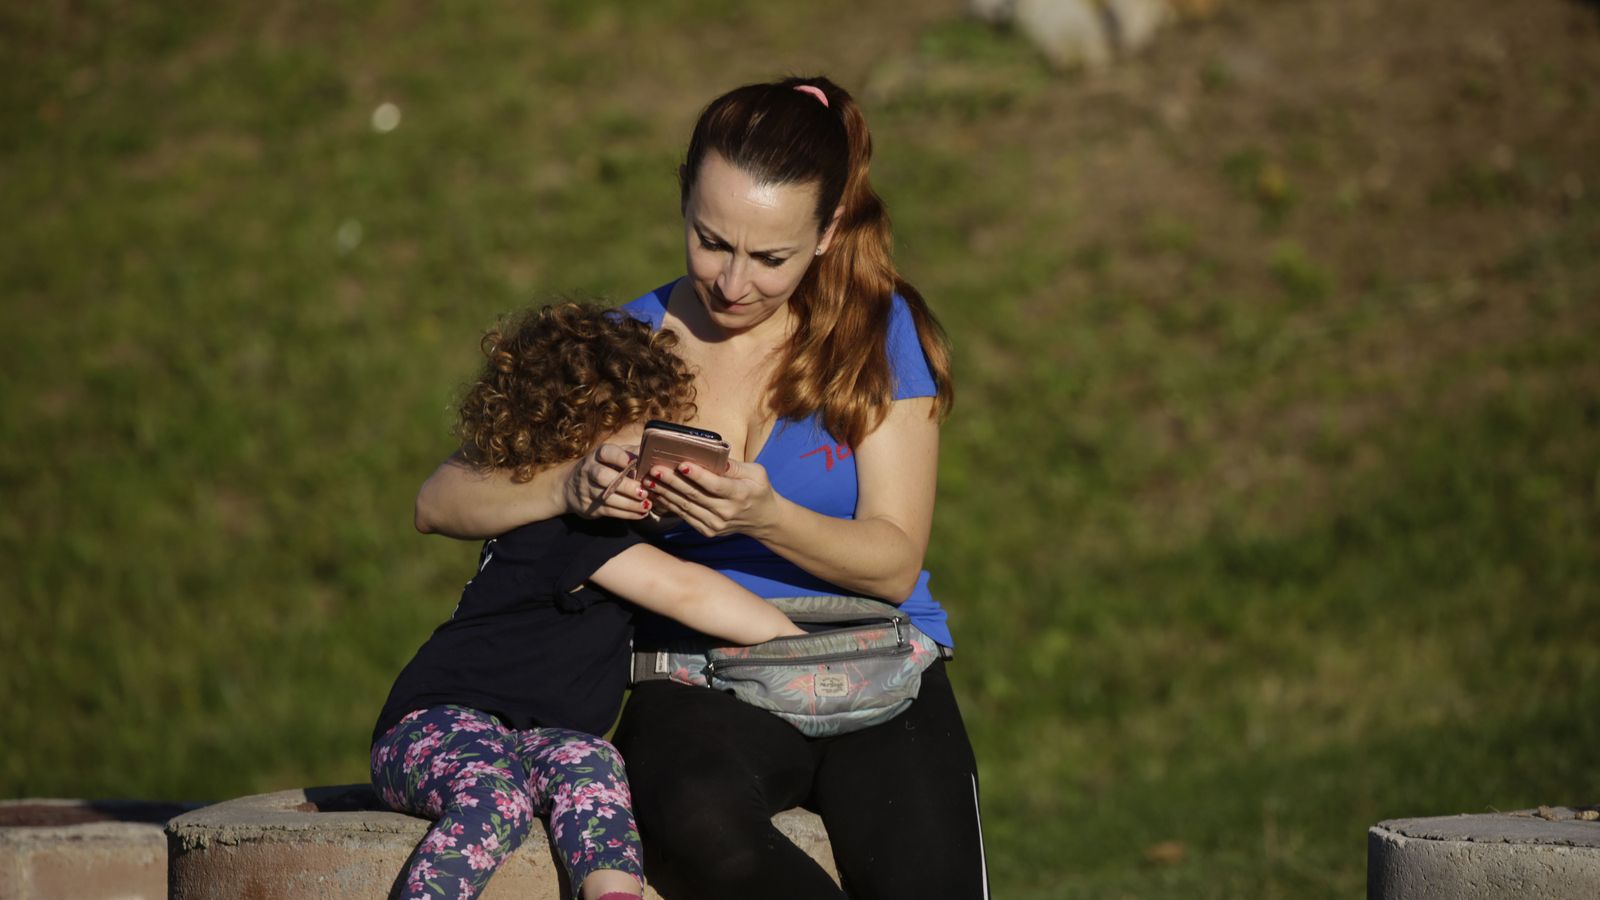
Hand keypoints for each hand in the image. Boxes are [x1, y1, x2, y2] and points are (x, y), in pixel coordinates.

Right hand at [566, 443, 651, 519]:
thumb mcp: (614, 456)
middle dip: (625, 485)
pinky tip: (641, 513)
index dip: (621, 457)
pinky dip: (627, 514)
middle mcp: (589, 470)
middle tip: (644, 491)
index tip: (636, 463)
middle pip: (603, 476)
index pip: (606, 453)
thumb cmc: (604, 467)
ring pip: (607, 497)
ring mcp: (587, 489)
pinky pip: (609, 511)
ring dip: (629, 503)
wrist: (572, 487)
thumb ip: (631, 453)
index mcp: (598, 455)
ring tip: (647, 505)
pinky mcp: (590, 507)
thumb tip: (652, 452)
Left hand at [643, 457, 779, 536]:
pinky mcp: (707, 531)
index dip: (698, 476)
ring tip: (649, 480)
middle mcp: (726, 512)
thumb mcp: (756, 473)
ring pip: (686, 507)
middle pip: (695, 496)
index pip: (716, 486)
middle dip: (673, 482)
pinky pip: (684, 516)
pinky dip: (668, 504)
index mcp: (740, 494)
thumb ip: (734, 466)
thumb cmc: (758, 490)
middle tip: (655, 469)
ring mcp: (715, 524)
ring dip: (665, 493)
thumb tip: (713, 456)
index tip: (682, 464)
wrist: (763, 520)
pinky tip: (656, 493)